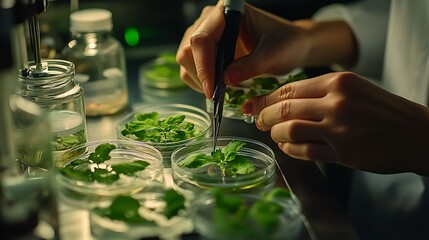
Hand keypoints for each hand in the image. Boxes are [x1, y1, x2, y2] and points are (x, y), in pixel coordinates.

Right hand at [176, 1, 311, 97]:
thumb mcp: (272, 56)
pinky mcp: (205, 48)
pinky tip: (217, 86)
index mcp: (226, 11)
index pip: (202, 39)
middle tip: (217, 95)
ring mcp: (205, 33)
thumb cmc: (284, 44)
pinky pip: (191, 66)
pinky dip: (201, 80)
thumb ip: (250, 66)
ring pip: (186, 59)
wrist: (289, 45)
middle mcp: (210, 19)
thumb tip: (225, 79)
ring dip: (199, 79)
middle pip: (188, 49)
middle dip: (201, 75)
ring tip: (219, 91)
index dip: (204, 66)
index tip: (212, 90)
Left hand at [242, 72, 428, 174]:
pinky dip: (290, 149)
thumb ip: (320, 93)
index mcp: (338, 82)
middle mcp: (337, 102)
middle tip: (259, 121)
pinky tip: (288, 147)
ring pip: (290, 129)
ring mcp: (340, 129)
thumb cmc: (382, 111)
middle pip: (285, 108)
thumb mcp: (353, 89)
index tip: (256, 104)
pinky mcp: (344, 152)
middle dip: (265, 116)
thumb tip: (282, 100)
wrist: (415, 133)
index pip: (289, 88)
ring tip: (274, 134)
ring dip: (276, 133)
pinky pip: (305, 151)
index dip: (266, 98)